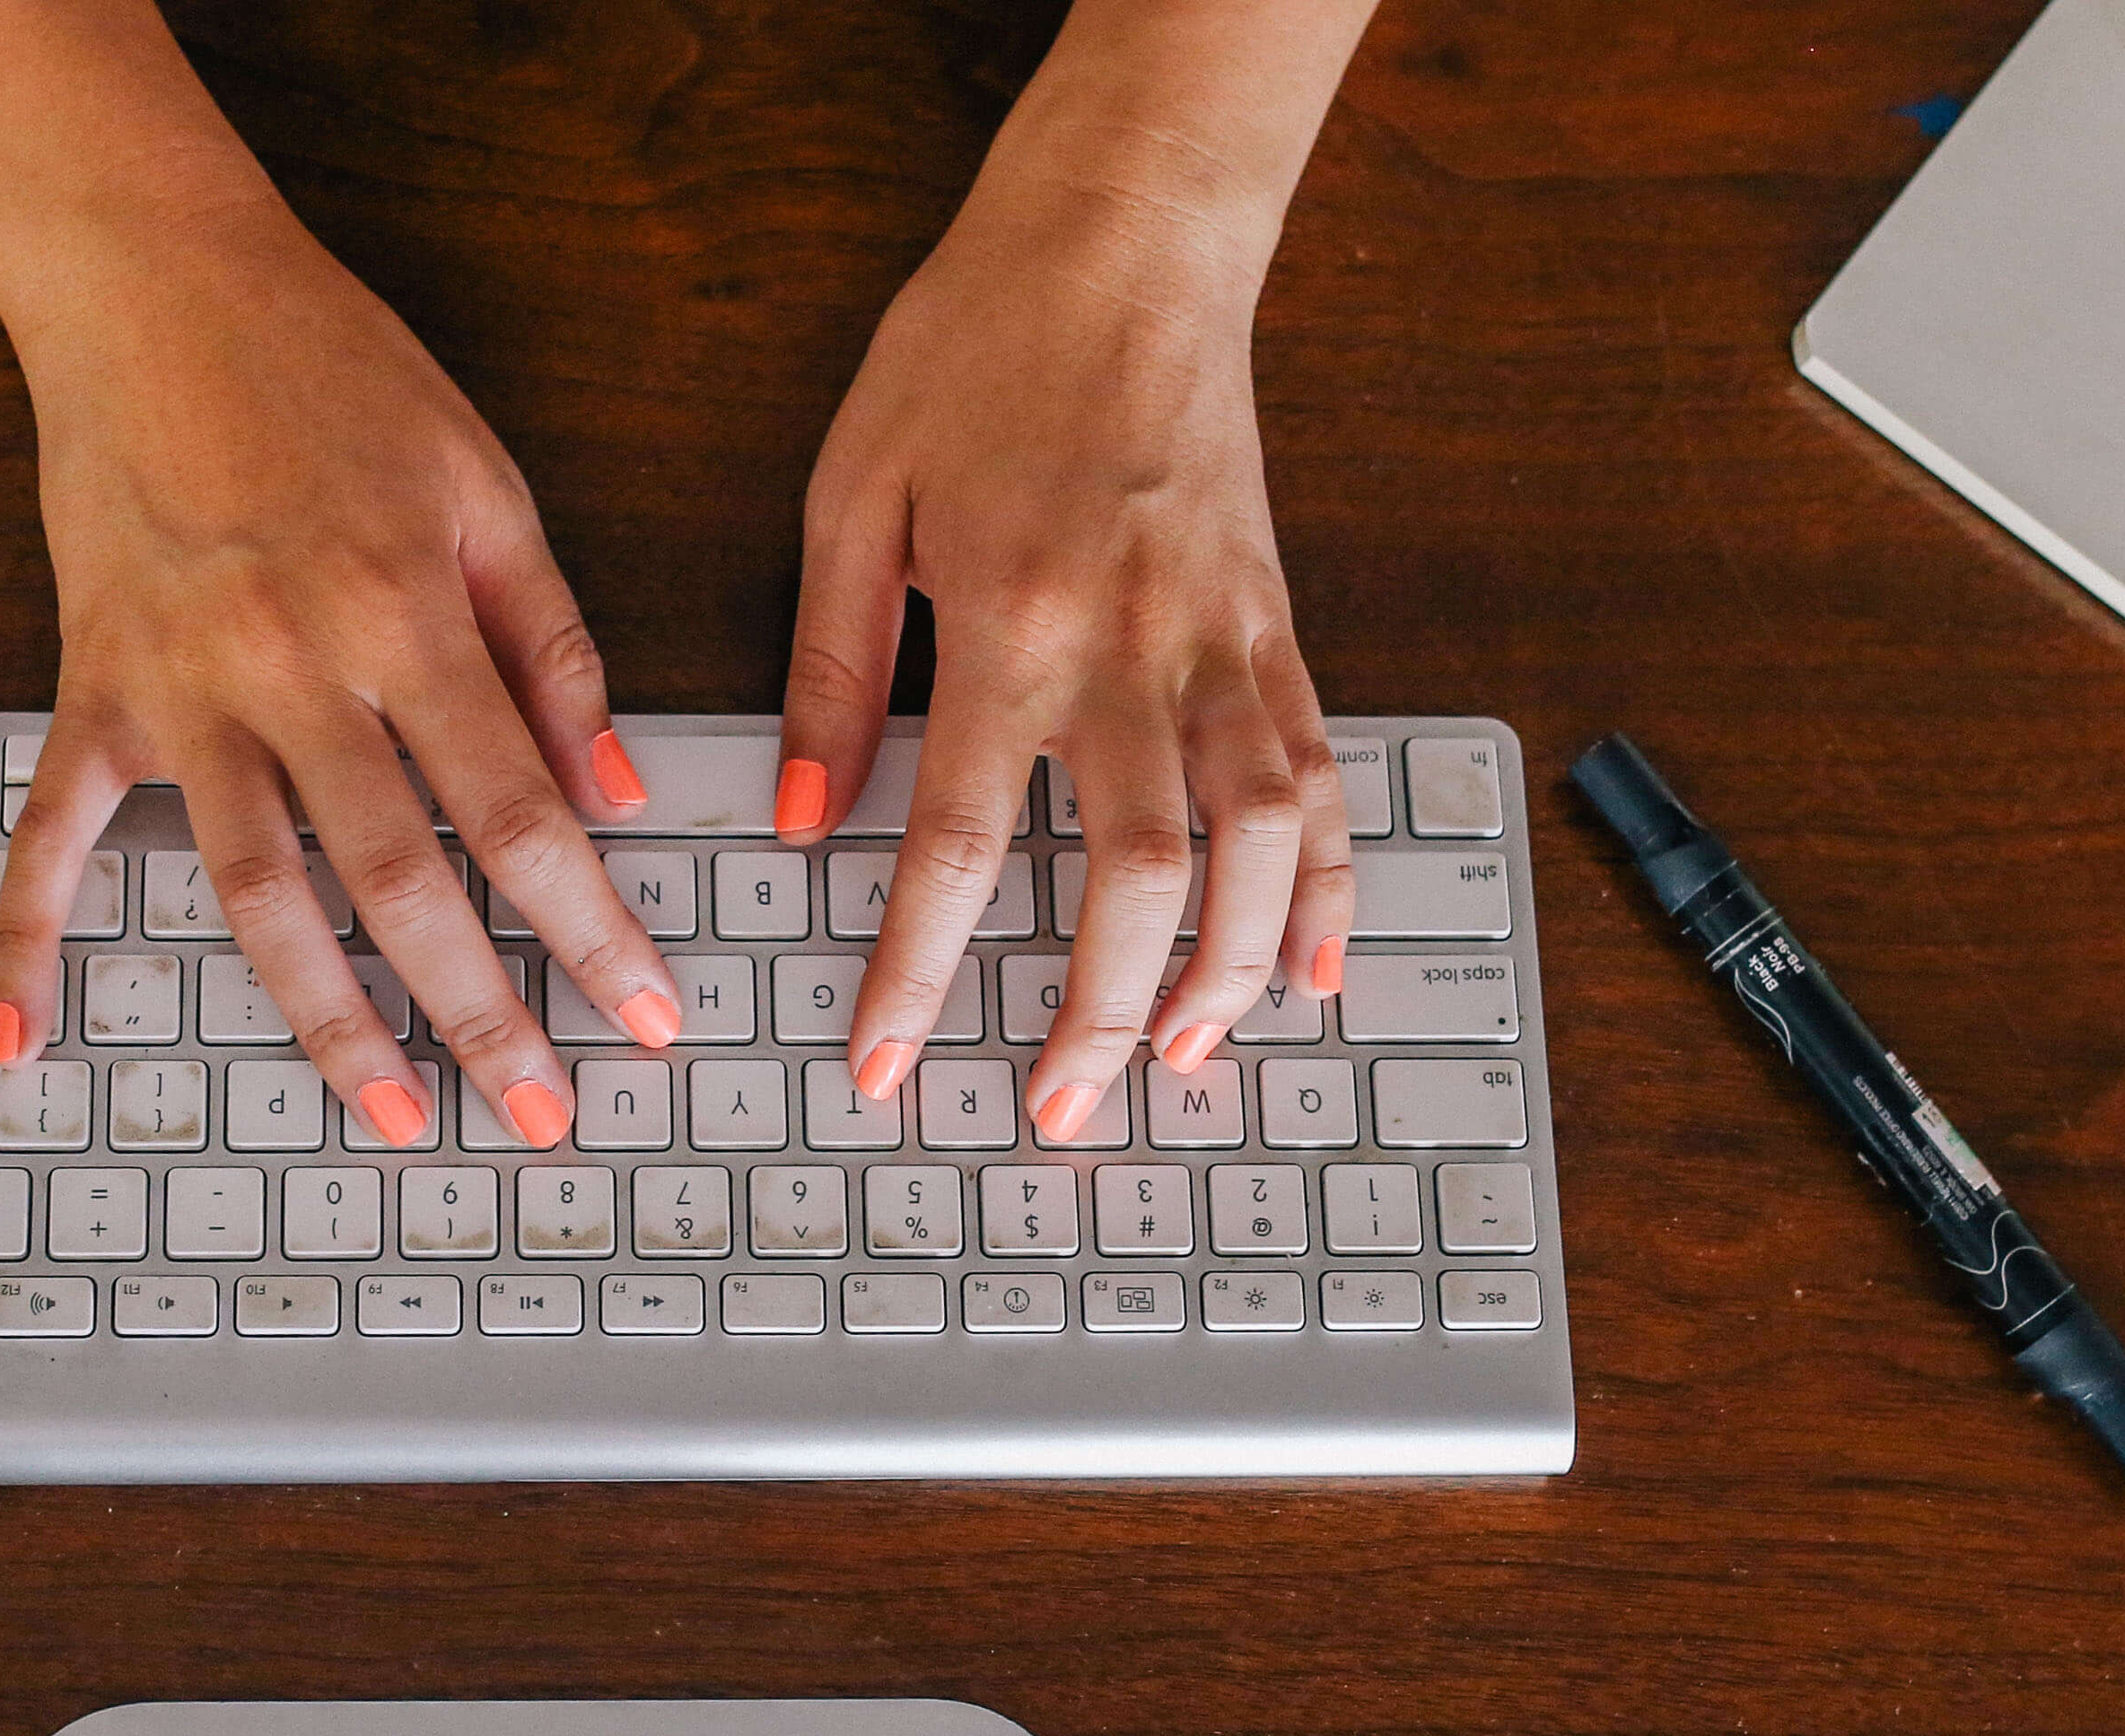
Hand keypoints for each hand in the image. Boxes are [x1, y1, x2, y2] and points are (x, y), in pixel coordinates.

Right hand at [0, 220, 680, 1145]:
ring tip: (382, 1117)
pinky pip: (50, 833)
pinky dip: (28, 937)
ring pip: (253, 892)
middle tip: (539, 1118)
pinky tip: (27, 1035)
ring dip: (321, 1020)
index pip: (519, 815)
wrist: (155, 283)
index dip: (590, 930)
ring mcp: (181, 689)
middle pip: (398, 883)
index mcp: (406, 616)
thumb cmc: (331, 370)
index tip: (644, 1016)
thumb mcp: (486, 488)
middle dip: (479, 1016)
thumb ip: (553, 648)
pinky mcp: (95, 686)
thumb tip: (612, 792)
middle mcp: (293, 668)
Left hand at [783, 182, 1352, 1138]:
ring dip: (1230, 966)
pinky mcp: (1280, 622)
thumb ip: (829, 667)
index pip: (955, 841)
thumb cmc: (976, 347)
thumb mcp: (853, 492)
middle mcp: (1134, 645)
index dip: (918, 971)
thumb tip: (798, 817)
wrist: (1126, 237)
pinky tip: (1312, 962)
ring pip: (1257, 839)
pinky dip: (1327, 878)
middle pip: (1134, 875)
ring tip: (1184, 1057)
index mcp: (1007, 620)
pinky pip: (1321, 771)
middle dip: (1099, 1011)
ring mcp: (1226, 638)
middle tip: (1061, 1110)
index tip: (885, 1061)